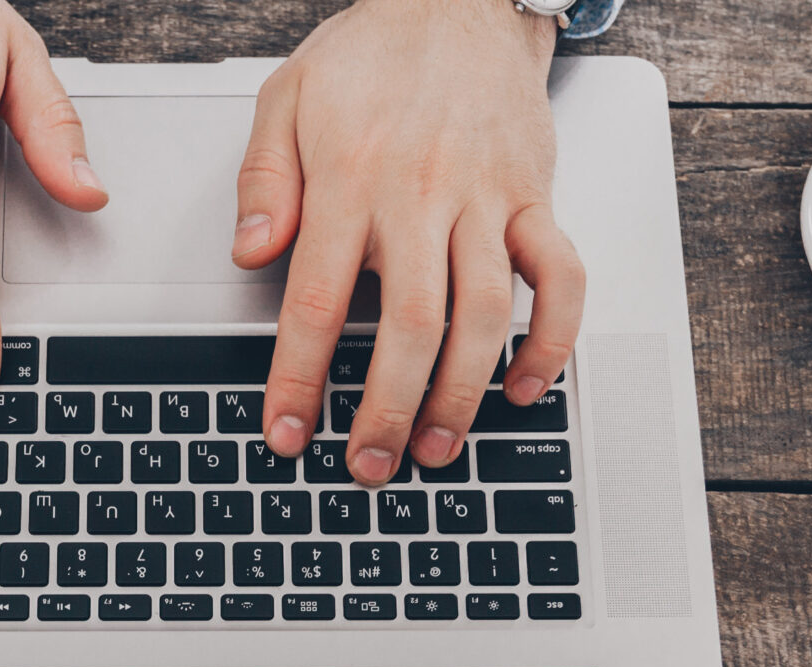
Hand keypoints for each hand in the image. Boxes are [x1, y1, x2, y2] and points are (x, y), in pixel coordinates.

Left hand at [234, 0, 584, 484]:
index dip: (299, 379)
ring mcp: (486, 199)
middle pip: (410, 324)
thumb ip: (263, 181)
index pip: (315, 300)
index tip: (287, 433)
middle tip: (368, 465)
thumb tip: (251, 255)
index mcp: (349, 176)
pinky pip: (560, 278)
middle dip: (386, 407)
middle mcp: (421, 193)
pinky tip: (521, 388)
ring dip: (462, 393)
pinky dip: (550, 341)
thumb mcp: (286, 98)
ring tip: (434, 447)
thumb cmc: (371, 56)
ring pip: (485, 313)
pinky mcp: (535, 198)